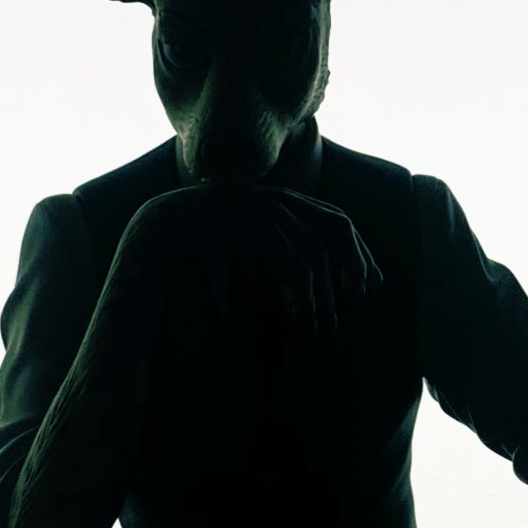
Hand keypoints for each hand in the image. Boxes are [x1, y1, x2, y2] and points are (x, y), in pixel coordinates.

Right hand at [128, 184, 382, 338]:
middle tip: (361, 295)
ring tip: (323, 327)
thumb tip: (309, 283)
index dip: (356, 248)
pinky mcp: (255, 229)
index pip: (334, 217)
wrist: (160, 230)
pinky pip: (293, 264)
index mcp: (282, 200)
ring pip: (317, 252)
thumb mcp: (248, 247)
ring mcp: (268, 212)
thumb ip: (276, 256)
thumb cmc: (203, 242)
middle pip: (337, 224)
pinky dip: (302, 297)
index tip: (366, 282)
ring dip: (325, 294)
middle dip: (356, 261)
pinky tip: (300, 321)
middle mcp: (281, 200)